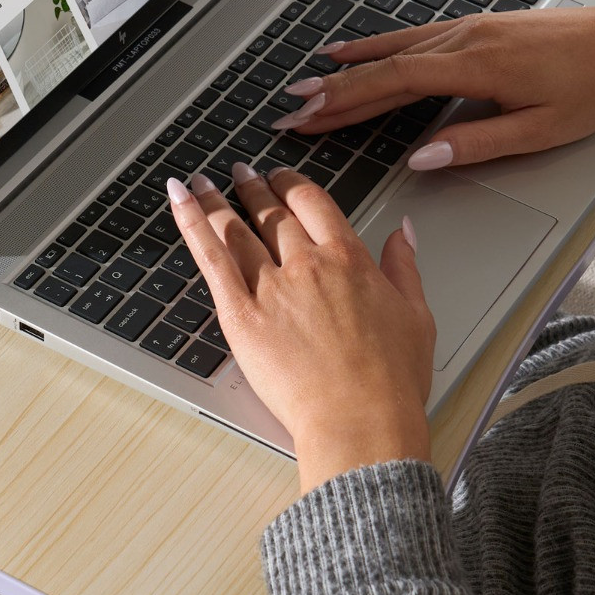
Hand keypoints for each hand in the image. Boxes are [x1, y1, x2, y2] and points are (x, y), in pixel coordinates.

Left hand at [167, 167, 433, 494]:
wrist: (361, 420)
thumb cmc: (390, 382)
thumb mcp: (416, 316)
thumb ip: (404, 267)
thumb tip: (402, 232)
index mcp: (349, 260)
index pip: (313, 203)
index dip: (292, 185)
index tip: (281, 178)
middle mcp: (307, 265)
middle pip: (272, 213)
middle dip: (254, 188)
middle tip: (241, 174)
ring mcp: (271, 289)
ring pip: (236, 229)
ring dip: (217, 200)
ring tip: (203, 182)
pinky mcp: (241, 317)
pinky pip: (211, 259)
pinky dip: (190, 223)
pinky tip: (179, 199)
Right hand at [273, 0, 594, 167]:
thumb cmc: (589, 89)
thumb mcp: (537, 132)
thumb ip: (475, 144)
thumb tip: (422, 158)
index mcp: (473, 68)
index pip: (392, 88)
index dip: (345, 105)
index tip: (309, 120)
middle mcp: (462, 42)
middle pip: (381, 68)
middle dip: (331, 92)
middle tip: (290, 111)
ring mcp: (465, 30)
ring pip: (391, 50)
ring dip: (345, 69)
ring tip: (307, 83)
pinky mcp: (472, 29)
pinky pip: (411, 37)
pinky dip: (375, 45)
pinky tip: (354, 50)